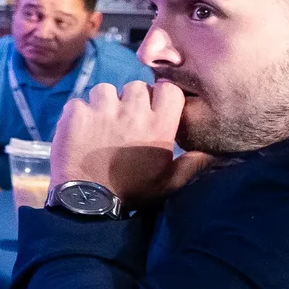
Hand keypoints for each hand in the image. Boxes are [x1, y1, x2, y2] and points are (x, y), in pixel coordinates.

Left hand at [49, 79, 188, 204]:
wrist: (88, 203)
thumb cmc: (132, 192)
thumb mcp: (169, 182)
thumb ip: (191, 164)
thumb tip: (212, 152)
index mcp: (159, 125)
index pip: (168, 89)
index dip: (160, 96)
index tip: (153, 108)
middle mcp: (133, 112)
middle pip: (136, 86)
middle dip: (131, 99)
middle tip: (124, 120)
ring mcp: (102, 110)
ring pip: (105, 89)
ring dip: (103, 103)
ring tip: (100, 124)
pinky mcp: (76, 114)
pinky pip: (78, 102)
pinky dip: (78, 113)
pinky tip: (80, 130)